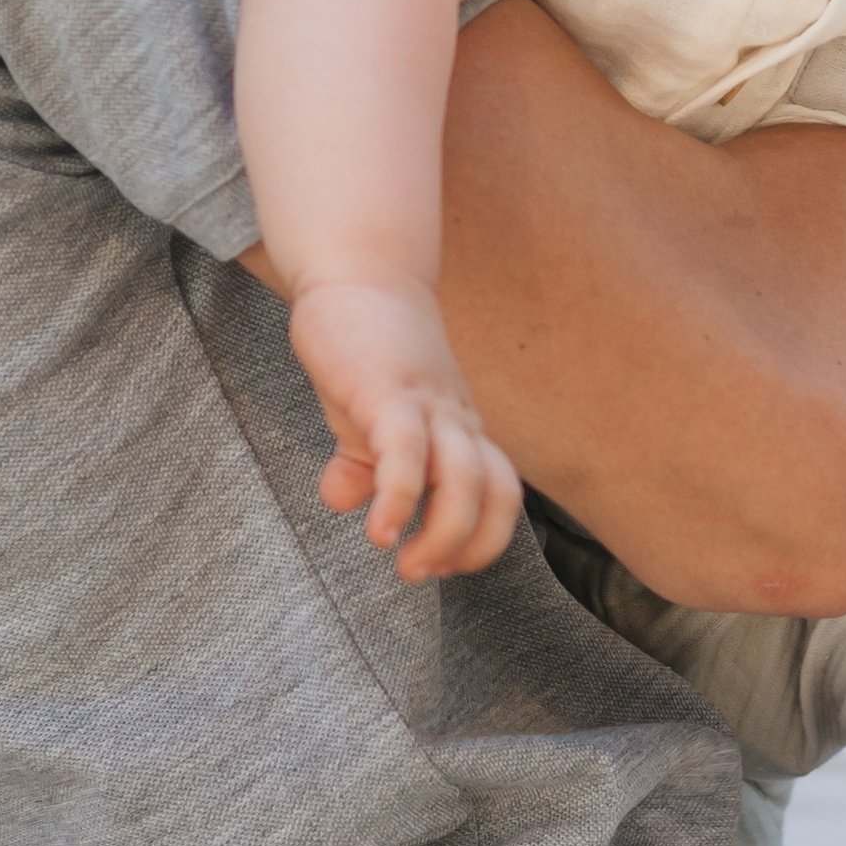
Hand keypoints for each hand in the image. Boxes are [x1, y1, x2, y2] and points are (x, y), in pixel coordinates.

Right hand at [290, 276, 524, 581]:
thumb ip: (361, 463)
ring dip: (444, 534)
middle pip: (499, 491)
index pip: (501, 493)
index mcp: (459, 429)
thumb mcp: (364, 417)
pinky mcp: (388, 391)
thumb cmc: (365, 349)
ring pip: (465, 478)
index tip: (441, 568)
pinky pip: (408, 452)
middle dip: (471, 547)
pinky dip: (400, 499)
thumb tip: (344, 502)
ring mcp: (427, 404)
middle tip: (421, 573)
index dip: (484, 539)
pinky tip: (377, 528)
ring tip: (405, 564)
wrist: (356, 272)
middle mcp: (455, 420)